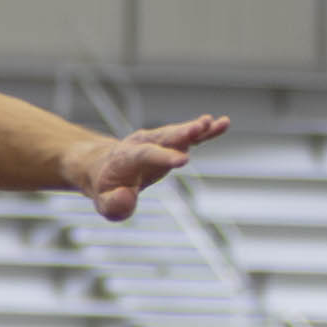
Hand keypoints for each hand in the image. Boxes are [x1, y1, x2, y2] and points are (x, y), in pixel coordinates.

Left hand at [78, 113, 228, 220]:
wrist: (103, 166)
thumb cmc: (106, 188)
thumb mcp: (104, 202)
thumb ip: (114, 203)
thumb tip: (126, 196)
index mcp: (126, 157)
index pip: (145, 154)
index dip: (163, 156)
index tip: (184, 161)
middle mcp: (143, 143)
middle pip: (164, 137)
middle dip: (182, 133)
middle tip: (200, 128)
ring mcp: (157, 141)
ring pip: (178, 132)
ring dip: (196, 128)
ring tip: (217, 123)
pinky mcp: (170, 143)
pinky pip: (189, 136)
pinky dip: (205, 131)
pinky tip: (222, 124)